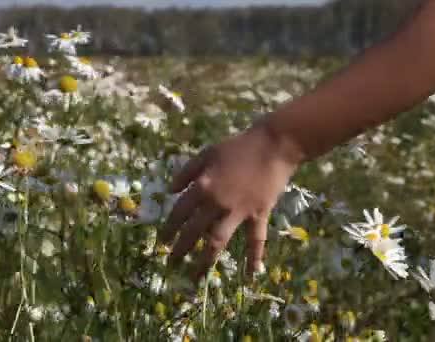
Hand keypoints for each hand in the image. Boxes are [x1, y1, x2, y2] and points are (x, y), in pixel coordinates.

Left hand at [160, 117, 301, 280]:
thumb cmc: (238, 146)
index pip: (179, 212)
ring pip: (217, 241)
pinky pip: (255, 239)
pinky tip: (250, 274)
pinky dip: (254, 257)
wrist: (273, 145)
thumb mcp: (207, 153)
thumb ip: (186, 172)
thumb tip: (169, 190)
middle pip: (193, 232)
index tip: (161, 242)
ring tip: (195, 276)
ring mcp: (238, 211)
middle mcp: (216, 202)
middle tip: (170, 264)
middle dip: (180, 250)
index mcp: (202, 185)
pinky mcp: (258, 214)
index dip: (169, 228)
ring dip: (205, 261)